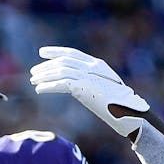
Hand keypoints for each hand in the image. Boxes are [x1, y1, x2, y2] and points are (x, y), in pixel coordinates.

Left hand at [29, 46, 150, 141]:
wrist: (129, 112)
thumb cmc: (120, 104)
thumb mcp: (104, 88)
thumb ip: (91, 82)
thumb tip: (76, 86)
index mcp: (97, 64)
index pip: (72, 53)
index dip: (56, 52)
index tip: (42, 53)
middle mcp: (91, 67)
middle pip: (63, 62)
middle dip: (46, 66)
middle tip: (33, 72)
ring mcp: (88, 77)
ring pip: (60, 71)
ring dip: (44, 76)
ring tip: (34, 81)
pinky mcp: (84, 88)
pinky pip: (61, 84)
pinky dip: (48, 86)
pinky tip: (39, 90)